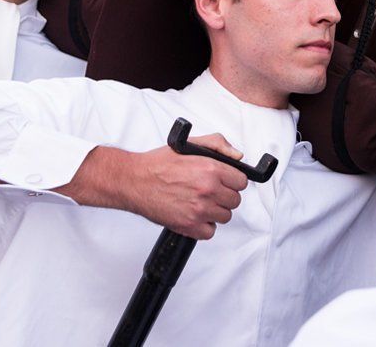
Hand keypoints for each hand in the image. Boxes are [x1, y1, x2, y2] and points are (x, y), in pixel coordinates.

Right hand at [56, 135, 248, 239]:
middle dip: (224, 196)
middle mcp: (207, 190)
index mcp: (210, 169)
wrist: (134, 181)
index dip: (232, 181)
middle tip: (209, 191)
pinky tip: (193, 214)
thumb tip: (238, 156)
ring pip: (225, 217)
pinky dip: (203, 226)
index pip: (241, 181)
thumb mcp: (190, 144)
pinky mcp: (189, 226)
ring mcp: (199, 210)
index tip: (224, 181)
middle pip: (235, 200)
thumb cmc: (158, 164)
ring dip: (215, 211)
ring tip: (199, 202)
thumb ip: (218, 145)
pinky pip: (210, 232)